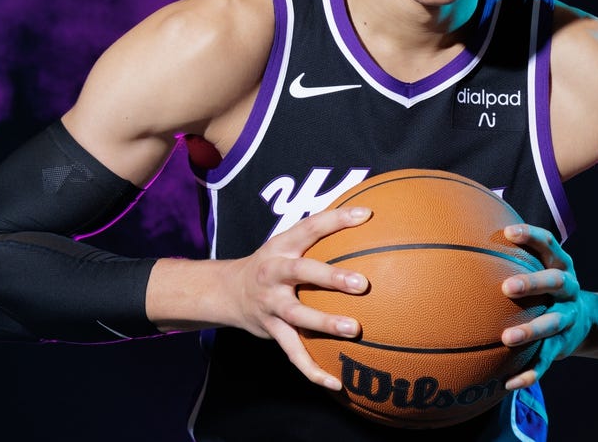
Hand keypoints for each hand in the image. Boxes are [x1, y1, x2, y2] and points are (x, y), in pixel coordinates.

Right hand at [227, 205, 371, 389]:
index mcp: (282, 246)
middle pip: (301, 272)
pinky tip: (337, 383)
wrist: (227, 291)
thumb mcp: (289, 241)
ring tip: (354, 329)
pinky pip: (293, 353)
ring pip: (297, 315)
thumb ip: (322, 233)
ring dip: (324, 323)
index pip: (310, 226)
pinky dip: (314, 369)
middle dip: (330, 276)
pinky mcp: (271, 331)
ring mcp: (270, 304)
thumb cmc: (274, 262)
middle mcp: (273, 273)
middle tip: (361, 283)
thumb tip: (369, 214)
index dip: (337, 219)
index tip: (367, 215)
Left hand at [499, 223, 591, 389]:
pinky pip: (547, 359)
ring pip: (553, 324)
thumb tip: (465, 236)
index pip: (549, 244)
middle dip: (533, 284)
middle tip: (507, 288)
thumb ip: (512, 256)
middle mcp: (569, 289)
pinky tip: (509, 382)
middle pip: (555, 282)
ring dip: (531, 330)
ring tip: (506, 338)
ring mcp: (568, 317)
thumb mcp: (539, 267)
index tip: (509, 232)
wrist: (585, 321)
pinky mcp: (564, 345)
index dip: (532, 236)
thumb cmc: (545, 289)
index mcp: (561, 265)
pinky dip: (531, 372)